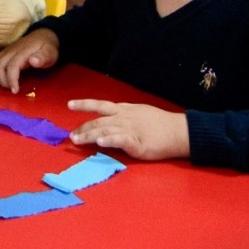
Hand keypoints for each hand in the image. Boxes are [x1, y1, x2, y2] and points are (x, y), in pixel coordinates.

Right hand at [0, 27, 58, 91]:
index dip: (11, 79)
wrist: (42, 36)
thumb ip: (43, 57)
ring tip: (8, 85)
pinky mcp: (2, 53)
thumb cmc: (47, 48)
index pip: (12, 66)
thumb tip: (33, 61)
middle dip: (2, 81)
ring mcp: (5, 51)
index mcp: (23, 51)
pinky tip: (3, 78)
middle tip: (13, 89)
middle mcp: (11, 50)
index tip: (15, 90)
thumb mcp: (50, 53)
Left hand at [67, 99, 189, 159]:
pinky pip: (121, 141)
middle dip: (83, 128)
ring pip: (106, 130)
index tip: (69, 105)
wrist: (178, 131)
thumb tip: (109, 117)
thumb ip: (123, 114)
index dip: (84, 104)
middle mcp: (124, 118)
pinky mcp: (138, 144)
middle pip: (99, 121)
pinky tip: (100, 142)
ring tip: (78, 140)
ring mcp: (131, 130)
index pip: (100, 105)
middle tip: (71, 136)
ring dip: (90, 135)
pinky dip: (110, 140)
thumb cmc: (159, 123)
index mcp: (124, 110)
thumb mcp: (139, 111)